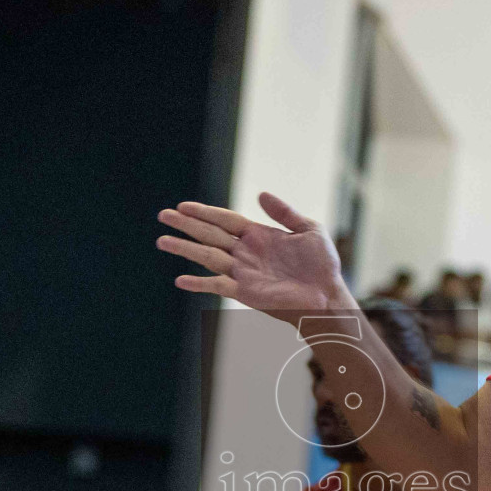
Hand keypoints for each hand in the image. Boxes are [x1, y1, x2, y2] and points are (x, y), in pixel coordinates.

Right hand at [157, 194, 349, 318]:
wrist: (328, 297)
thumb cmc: (322, 265)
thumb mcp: (308, 230)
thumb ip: (284, 212)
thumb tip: (260, 194)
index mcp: (258, 235)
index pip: (224, 220)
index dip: (204, 212)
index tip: (183, 205)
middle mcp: (245, 252)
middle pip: (209, 234)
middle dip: (186, 225)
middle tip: (164, 215)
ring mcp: (243, 272)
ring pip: (207, 256)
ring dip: (184, 249)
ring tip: (162, 240)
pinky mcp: (246, 292)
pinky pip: (218, 286)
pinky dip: (199, 283)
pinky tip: (180, 280)